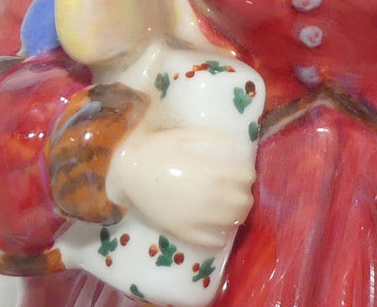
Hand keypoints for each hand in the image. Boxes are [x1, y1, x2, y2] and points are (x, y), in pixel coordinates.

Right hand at [107, 126, 255, 247]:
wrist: (128, 172)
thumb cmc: (157, 150)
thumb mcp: (186, 136)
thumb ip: (213, 139)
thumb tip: (234, 145)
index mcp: (213, 173)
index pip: (248, 177)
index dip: (245, 172)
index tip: (238, 169)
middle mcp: (211, 198)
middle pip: (246, 202)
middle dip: (243, 192)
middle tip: (233, 186)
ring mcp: (199, 219)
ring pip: (235, 222)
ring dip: (235, 212)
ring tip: (226, 203)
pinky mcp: (186, 233)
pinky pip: (216, 241)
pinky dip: (220, 232)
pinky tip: (213, 221)